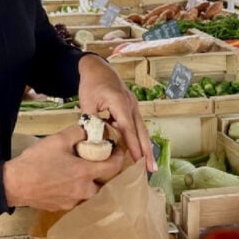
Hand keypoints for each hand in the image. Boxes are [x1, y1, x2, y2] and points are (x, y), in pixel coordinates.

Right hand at [3, 125, 124, 210]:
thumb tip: (88, 130)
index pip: (113, 167)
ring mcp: (73, 202)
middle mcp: (83, 191)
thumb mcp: (57, 140)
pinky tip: (67, 181)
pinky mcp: (62, 207)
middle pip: (105, 183)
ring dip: (91, 183)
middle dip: (105, 172)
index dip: (118, 157)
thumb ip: (77, 132)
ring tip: (82, 171)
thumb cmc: (36, 161)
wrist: (14, 184)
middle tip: (99, 161)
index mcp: (85, 173)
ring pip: (91, 193)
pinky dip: (77, 190)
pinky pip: (77, 199)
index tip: (116, 149)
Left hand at [77, 53, 156, 171]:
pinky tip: (139, 152)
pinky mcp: (131, 108)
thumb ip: (89, 120)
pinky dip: (139, 139)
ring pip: (141, 130)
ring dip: (146, 147)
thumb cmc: (92, 84)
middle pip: (141, 132)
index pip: (128, 129)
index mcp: (120, 103)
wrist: (97, 68)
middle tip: (152, 170)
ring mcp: (133, 106)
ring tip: (149, 165)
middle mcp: (131, 105)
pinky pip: (137, 126)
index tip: (139, 161)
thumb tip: (91, 140)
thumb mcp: (87, 101)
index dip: (134, 146)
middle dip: (147, 151)